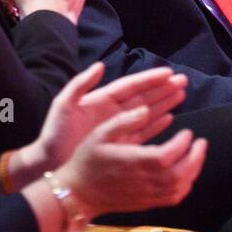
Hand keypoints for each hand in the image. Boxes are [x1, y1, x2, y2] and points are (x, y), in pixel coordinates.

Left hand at [30, 62, 187, 169]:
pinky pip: (142, 132)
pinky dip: (156, 125)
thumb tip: (100, 66)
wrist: (48, 165)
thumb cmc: (53, 136)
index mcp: (101, 100)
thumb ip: (80, 85)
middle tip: (183, 81)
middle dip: (163, 89)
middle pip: (143, 97)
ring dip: (164, 103)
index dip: (149, 79)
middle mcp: (112, 112)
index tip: (168, 72)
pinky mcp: (119, 144)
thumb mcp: (63, 106)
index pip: (130, 86)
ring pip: (146, 112)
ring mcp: (117, 128)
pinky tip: (169, 119)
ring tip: (182, 95)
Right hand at [59, 109, 207, 219]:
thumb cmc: (87, 160)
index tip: (188, 132)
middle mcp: (142, 181)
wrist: (78, 194)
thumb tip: (146, 109)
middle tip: (201, 142)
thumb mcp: (100, 133)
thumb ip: (124, 121)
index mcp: (132, 162)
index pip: (167, 156)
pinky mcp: (146, 204)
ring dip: (193, 171)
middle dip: (196, 158)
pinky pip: (172, 198)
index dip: (182, 145)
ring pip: (179, 188)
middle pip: (179, 174)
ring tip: (197, 155)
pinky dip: (185, 186)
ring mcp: (146, 195)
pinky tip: (186, 174)